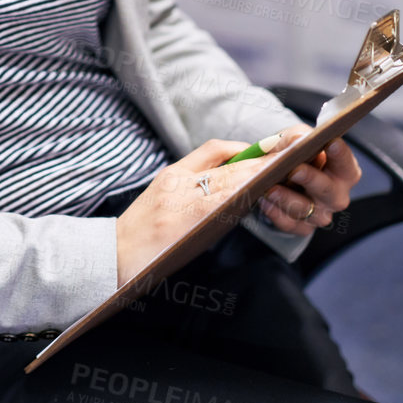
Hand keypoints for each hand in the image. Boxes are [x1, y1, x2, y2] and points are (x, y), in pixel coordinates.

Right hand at [115, 138, 273, 287]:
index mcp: (172, 175)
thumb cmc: (138, 232)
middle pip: (229, 164)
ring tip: (286, 169)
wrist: (111, 255)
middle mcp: (178, 181)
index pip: (212, 150)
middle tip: (291, 151)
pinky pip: (222, 201)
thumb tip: (231, 185)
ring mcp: (182, 200)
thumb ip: (190, 187)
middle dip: (262, 158)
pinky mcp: (186, 219)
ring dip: (260, 173)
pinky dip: (244, 193)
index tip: (268, 147)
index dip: (243, 147)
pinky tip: (262, 192)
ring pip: (230, 180)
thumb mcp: (161, 198)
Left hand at [255, 128, 361, 238]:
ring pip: (306, 209)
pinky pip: (288, 223)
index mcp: (343, 172)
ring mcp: (319, 214)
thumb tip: (299, 139)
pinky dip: (275, 212)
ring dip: (286, 198)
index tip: (331, 143)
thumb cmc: (293, 156)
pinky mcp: (301, 228)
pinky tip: (264, 201)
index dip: (340, 155)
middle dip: (312, 179)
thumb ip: (297, 136)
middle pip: (329, 192)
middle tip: (295, 170)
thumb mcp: (294, 139)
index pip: (347, 165)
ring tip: (270, 187)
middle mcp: (336, 196)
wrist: (276, 178)